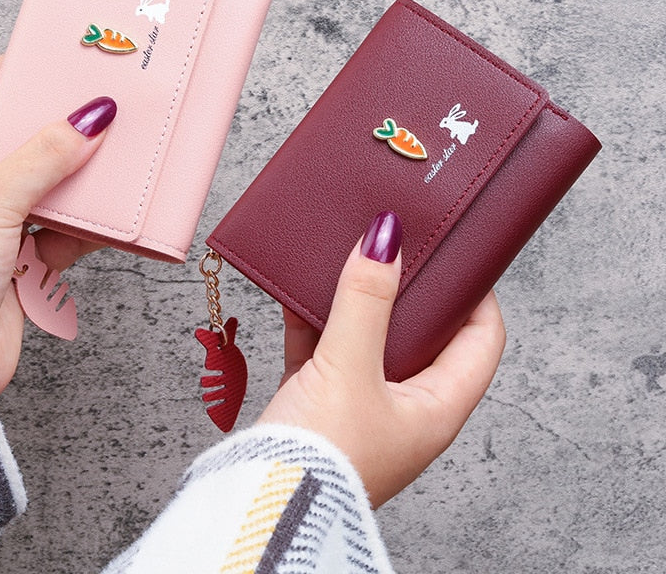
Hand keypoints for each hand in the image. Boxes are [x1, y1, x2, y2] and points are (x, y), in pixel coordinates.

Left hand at [0, 57, 116, 396]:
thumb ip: (45, 156)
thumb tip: (91, 116)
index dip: (13, 73)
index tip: (57, 59)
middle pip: (17, 137)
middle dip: (57, 128)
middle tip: (98, 108)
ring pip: (44, 181)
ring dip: (74, 181)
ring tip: (107, 165)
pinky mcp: (17, 252)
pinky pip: (58, 224)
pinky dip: (77, 226)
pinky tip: (96, 226)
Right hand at [257, 210, 505, 506]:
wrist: (262, 504)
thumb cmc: (322, 458)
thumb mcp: (349, 368)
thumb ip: (366, 301)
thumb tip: (386, 240)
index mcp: (437, 407)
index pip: (481, 339)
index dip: (474, 294)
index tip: (454, 254)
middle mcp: (406, 407)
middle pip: (422, 334)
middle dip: (406, 290)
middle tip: (394, 250)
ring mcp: (363, 406)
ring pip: (369, 340)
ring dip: (356, 304)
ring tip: (346, 263)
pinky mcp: (321, 405)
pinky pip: (325, 351)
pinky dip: (314, 323)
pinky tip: (298, 295)